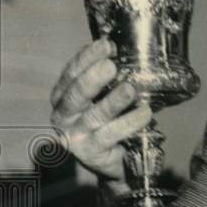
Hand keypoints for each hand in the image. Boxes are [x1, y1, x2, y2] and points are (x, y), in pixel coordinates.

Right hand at [50, 38, 152, 184]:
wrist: (112, 161)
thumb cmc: (107, 122)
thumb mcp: (101, 98)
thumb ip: (106, 80)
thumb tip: (124, 50)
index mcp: (61, 97)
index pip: (71, 74)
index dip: (87, 58)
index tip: (107, 44)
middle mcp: (62, 116)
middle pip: (75, 94)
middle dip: (93, 78)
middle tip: (111, 65)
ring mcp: (74, 137)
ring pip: (94, 115)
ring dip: (114, 101)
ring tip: (130, 89)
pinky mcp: (90, 153)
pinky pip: (111, 135)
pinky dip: (129, 122)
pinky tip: (145, 113)